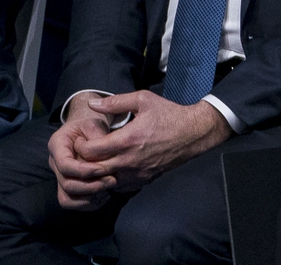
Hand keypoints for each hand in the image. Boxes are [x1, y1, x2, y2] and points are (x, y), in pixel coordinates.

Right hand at [47, 94, 115, 210]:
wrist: (86, 132)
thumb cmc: (90, 127)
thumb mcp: (93, 123)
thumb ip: (96, 134)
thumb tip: (102, 149)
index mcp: (57, 145)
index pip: (65, 165)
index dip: (83, 170)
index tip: (101, 169)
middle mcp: (55, 164)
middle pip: (66, 184)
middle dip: (90, 186)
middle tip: (112, 181)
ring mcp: (60, 177)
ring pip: (67, 198)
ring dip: (89, 198)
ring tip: (108, 190)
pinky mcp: (68, 188)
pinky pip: (73, 203)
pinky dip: (89, 204)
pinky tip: (104, 196)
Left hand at [68, 91, 231, 192]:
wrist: (194, 133)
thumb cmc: (169, 114)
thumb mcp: (144, 100)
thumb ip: (116, 102)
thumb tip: (92, 103)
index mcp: (126, 140)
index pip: (89, 151)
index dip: (80, 145)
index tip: (83, 138)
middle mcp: (128, 161)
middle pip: (92, 170)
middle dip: (84, 161)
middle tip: (86, 150)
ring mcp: (136, 174)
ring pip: (103, 182)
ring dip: (96, 173)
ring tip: (98, 160)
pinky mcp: (143, 180)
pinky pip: (118, 187)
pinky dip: (110, 180)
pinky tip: (113, 169)